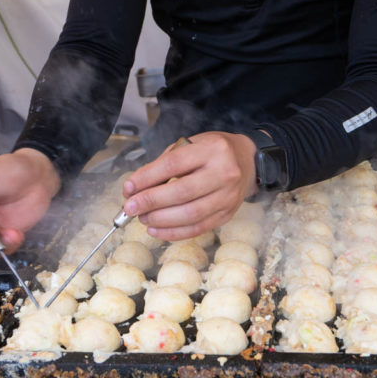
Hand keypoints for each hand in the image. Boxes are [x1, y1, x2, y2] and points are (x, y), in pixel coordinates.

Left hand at [122, 131, 256, 240]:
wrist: (248, 160)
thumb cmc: (213, 151)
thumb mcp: (191, 144)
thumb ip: (164, 164)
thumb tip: (135, 188)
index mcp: (212, 150)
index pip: (173, 165)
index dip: (147, 178)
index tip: (128, 188)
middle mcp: (224, 173)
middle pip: (181, 192)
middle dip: (151, 202)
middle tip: (130, 207)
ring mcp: (228, 196)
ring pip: (190, 214)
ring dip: (160, 220)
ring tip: (143, 218)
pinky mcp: (227, 214)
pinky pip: (198, 228)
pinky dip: (174, 232)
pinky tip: (156, 230)